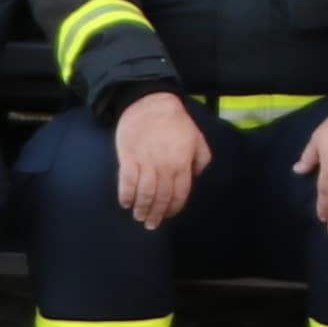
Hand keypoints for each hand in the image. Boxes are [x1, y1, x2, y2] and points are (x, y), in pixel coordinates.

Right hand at [110, 89, 209, 229]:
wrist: (151, 102)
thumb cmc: (175, 121)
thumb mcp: (196, 138)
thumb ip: (201, 159)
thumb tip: (196, 177)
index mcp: (182, 163)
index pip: (179, 194)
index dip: (173, 208)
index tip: (167, 216)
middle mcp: (165, 166)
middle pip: (161, 197)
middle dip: (156, 214)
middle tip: (151, 224)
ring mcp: (146, 162)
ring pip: (145, 193)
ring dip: (142, 208)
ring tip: (139, 216)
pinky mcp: (129, 157)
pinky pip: (127, 181)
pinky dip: (126, 195)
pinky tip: (126, 202)